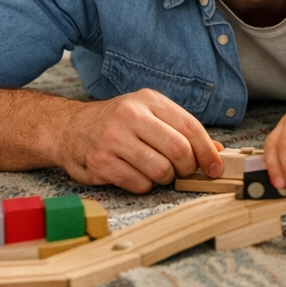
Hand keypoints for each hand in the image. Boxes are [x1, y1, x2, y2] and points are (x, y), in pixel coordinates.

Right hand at [43, 88, 224, 192]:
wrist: (68, 129)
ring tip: (158, 173)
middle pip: (178, 150)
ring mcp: (113, 138)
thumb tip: (217, 150)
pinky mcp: (100, 162)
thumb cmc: (115, 123)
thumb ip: (180, 130)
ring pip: (160, 169)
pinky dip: (145, 186)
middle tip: (182, 171)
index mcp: (148, 100)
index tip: (216, 167)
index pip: (190, 126)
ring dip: (165, 179)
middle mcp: (131, 115)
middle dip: (187, 168)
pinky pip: (138, 183)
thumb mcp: (148, 115)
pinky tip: (137, 176)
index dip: (208, 151)